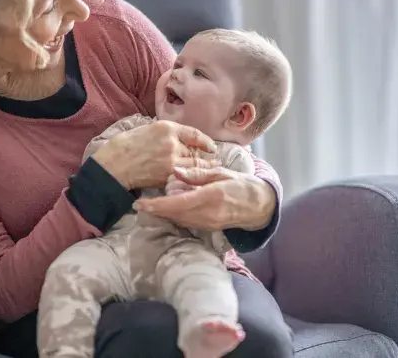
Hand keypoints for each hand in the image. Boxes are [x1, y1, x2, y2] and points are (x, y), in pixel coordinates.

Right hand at [91, 120, 217, 189]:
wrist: (114, 165)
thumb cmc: (126, 145)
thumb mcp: (147, 129)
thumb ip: (167, 132)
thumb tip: (182, 138)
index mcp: (167, 128)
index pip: (195, 134)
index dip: (206, 141)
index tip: (211, 147)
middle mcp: (172, 143)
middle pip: (197, 152)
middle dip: (206, 158)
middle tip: (213, 161)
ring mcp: (171, 162)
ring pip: (194, 166)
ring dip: (202, 169)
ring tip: (207, 171)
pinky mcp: (167, 177)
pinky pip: (185, 177)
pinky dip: (191, 178)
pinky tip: (194, 179)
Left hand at [133, 166, 276, 230]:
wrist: (258, 206)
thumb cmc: (241, 185)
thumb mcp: (222, 174)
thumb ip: (198, 173)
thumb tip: (176, 171)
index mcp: (209, 197)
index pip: (177, 203)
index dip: (157, 205)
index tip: (141, 203)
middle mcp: (206, 214)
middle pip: (173, 215)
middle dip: (155, 210)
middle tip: (138, 204)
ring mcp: (207, 223)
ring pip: (178, 220)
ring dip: (163, 213)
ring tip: (149, 205)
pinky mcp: (207, 227)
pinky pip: (186, 222)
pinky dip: (174, 215)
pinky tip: (168, 208)